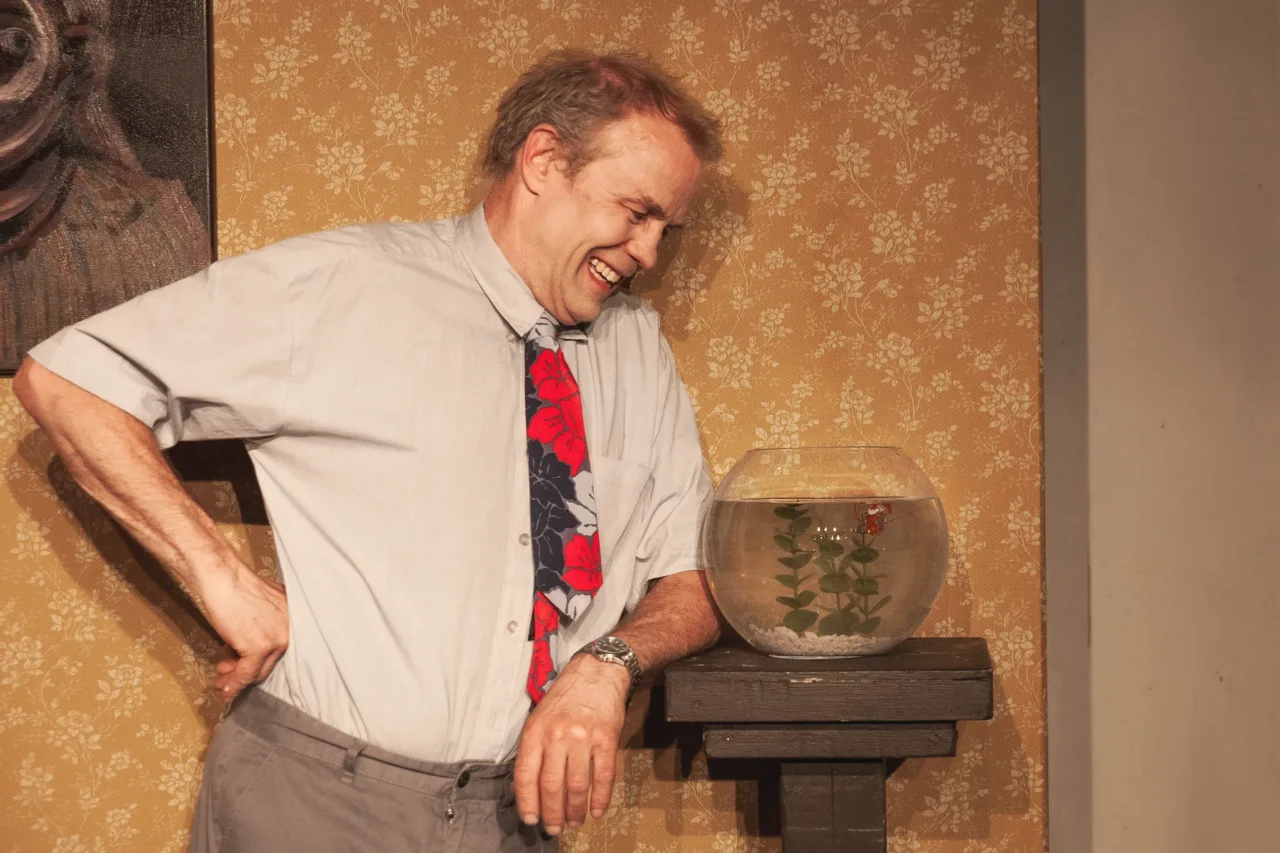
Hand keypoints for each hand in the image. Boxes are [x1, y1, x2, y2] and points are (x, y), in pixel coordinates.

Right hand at [198, 564, 288, 701]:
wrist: (224, 578)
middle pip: (270, 662)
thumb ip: (263, 628)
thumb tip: (248, 651)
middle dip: (246, 672)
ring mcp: (277, 639)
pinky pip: (247, 673)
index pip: (280, 649)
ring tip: (223, 681)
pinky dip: (235, 684)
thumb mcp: (261, 609)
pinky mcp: (260, 647)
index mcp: (294, 619)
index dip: (260, 662)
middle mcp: (291, 630)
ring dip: (238, 680)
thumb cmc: (237, 588)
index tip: (244, 667)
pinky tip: (226, 689)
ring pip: (258, 671)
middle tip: (228, 675)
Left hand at [514, 653, 628, 834]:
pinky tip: (597, 810)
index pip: (526, 775)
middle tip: (554, 828)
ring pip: (577, 786)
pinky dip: (601, 798)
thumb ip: (534, 747)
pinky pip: (603, 776)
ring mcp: (583, 738)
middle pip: (551, 786)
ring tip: (574, 822)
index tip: (531, 818)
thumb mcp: (539, 716)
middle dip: (552, 813)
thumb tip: (530, 785)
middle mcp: (557, 736)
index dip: (527, 802)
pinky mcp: (606, 739)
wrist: (597, 672)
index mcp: (536, 731)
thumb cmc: (566, 696)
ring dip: (575, 810)